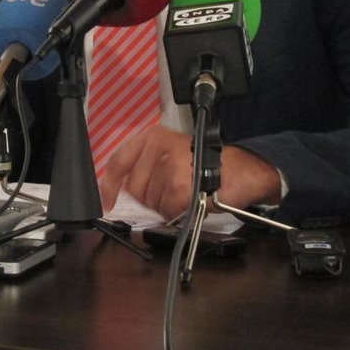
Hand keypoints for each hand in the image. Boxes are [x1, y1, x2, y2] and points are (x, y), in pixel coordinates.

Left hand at [97, 125, 283, 218]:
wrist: (242, 171)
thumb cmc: (209, 163)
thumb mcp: (174, 151)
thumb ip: (148, 164)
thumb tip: (122, 190)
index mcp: (153, 137)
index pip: (119, 161)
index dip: (109, 185)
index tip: (107, 202)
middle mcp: (157, 149)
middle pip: (135, 188)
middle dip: (150, 197)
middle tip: (175, 189)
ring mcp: (167, 169)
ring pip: (151, 202)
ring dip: (166, 205)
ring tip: (187, 192)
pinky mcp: (178, 190)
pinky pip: (166, 212)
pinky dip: (178, 213)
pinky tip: (192, 200)